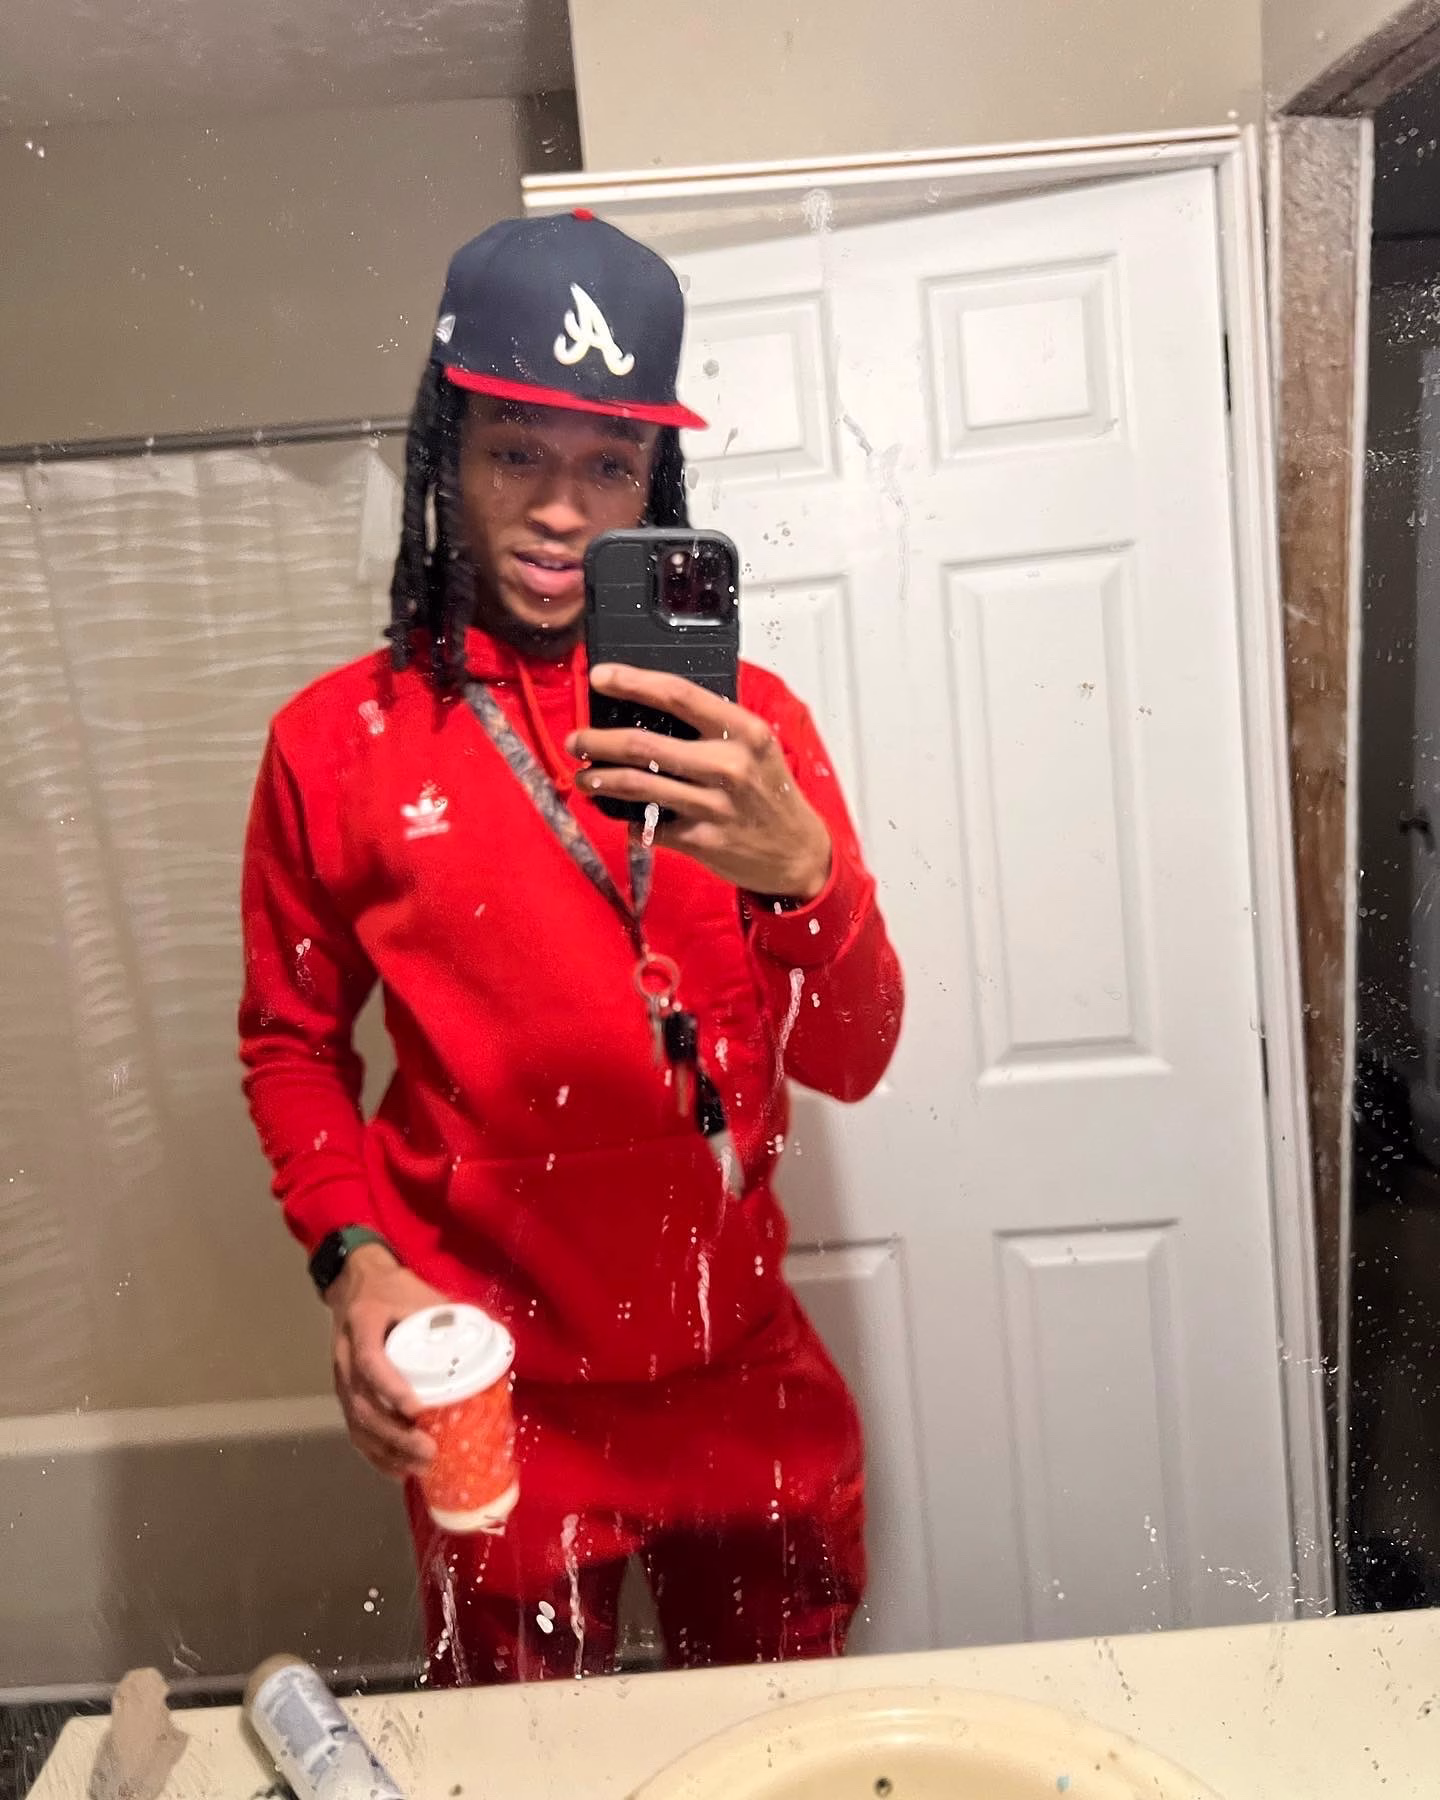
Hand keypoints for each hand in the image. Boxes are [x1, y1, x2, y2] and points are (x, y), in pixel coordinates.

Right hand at [327, 1245, 443, 1479]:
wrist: (358, 1283)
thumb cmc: (395, 1290)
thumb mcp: (421, 1294)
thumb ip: (450, 1317)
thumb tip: (494, 1339)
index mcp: (363, 1324)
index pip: (370, 1361)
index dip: (392, 1389)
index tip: (418, 1410)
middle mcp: (344, 1355)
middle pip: (361, 1403)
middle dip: (394, 1433)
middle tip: (428, 1450)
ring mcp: (341, 1378)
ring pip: (356, 1422)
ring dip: (387, 1450)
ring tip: (419, 1466)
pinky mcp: (346, 1394)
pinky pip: (354, 1429)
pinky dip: (375, 1454)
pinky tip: (398, 1469)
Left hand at [569, 665, 832, 900]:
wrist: (797, 852)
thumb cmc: (770, 792)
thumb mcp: (755, 747)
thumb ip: (714, 725)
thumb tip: (652, 705)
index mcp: (743, 731)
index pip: (678, 695)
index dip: (632, 682)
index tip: (600, 676)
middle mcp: (729, 765)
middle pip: (643, 744)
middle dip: (598, 741)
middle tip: (576, 740)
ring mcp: (714, 806)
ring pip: (638, 786)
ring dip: (601, 781)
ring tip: (584, 778)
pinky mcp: (702, 841)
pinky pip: (650, 826)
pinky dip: (628, 820)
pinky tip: (619, 813)